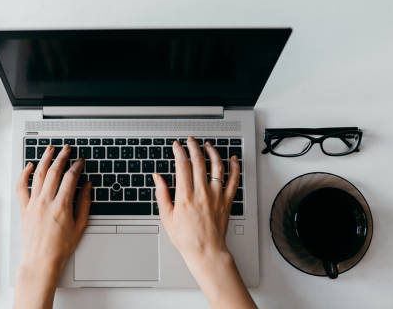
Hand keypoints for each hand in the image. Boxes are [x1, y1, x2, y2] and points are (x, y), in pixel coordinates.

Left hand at [14, 144, 91, 308]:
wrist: (41, 262)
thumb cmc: (60, 248)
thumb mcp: (80, 226)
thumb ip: (84, 204)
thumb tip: (87, 187)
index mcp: (61, 206)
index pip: (70, 178)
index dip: (76, 166)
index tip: (80, 161)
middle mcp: (46, 202)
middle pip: (54, 171)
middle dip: (62, 157)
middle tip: (67, 149)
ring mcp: (33, 204)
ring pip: (38, 174)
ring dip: (44, 159)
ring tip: (50, 150)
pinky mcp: (24, 208)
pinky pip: (21, 187)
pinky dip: (24, 174)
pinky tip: (28, 166)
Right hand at [153, 136, 255, 308]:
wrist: (206, 251)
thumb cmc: (186, 238)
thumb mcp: (166, 216)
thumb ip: (161, 194)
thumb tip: (157, 178)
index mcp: (185, 196)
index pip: (182, 165)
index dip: (179, 152)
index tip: (176, 146)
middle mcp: (202, 193)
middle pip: (199, 161)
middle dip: (193, 146)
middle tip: (189, 140)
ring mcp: (216, 196)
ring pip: (217, 167)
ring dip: (212, 152)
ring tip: (207, 145)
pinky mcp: (227, 201)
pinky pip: (234, 181)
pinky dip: (235, 168)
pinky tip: (233, 159)